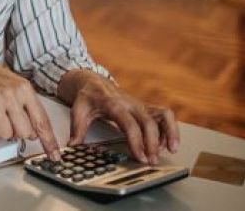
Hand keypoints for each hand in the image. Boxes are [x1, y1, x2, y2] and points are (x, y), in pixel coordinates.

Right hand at [0, 46, 61, 160]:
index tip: (54, 155)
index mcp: (24, 89)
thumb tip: (35, 133)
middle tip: (8, 120)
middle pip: (23, 133)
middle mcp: (10, 93)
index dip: (49, 141)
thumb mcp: (16, 85)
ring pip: (4, 134)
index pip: (41, 121)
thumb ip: (27, 107)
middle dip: (16, 132)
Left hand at [62, 70, 178, 163]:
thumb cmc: (87, 97)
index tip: (139, 156)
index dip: (136, 141)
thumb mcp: (78, 110)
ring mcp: (141, 105)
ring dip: (170, 132)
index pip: (129, 124)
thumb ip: (77, 129)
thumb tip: (73, 145)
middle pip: (149, 122)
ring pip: (163, 115)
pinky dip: (170, 128)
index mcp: (114, 104)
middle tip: (151, 161)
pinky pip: (165, 115)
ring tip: (171, 150)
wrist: (94, 82)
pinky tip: (166, 143)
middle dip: (152, 143)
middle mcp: (131, 103)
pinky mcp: (146, 107)